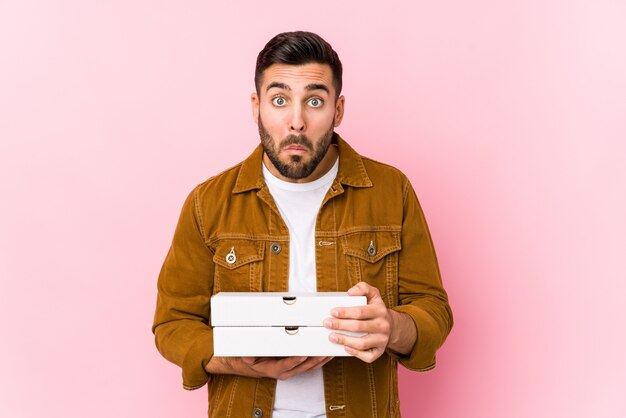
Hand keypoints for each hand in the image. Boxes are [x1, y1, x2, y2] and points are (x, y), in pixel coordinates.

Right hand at [205, 356, 332, 379]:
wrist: (251, 366)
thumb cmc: (252, 360)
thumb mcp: (247, 356)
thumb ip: (249, 354)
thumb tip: (249, 352)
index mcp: (274, 369)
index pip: (287, 364)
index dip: (296, 360)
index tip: (304, 354)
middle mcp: (284, 372)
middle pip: (302, 366)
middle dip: (314, 359)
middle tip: (322, 351)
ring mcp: (291, 371)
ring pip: (308, 367)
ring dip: (319, 360)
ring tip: (328, 352)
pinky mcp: (295, 368)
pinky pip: (309, 366)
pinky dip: (318, 361)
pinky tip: (325, 355)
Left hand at [324, 281, 391, 362]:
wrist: (391, 326)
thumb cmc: (376, 309)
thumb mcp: (373, 294)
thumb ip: (363, 288)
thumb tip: (350, 292)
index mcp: (380, 311)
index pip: (360, 312)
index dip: (345, 312)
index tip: (332, 312)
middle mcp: (383, 326)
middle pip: (359, 327)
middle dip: (340, 325)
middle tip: (327, 323)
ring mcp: (382, 340)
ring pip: (362, 343)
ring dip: (344, 340)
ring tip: (331, 336)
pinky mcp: (380, 351)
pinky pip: (368, 356)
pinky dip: (355, 353)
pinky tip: (345, 347)